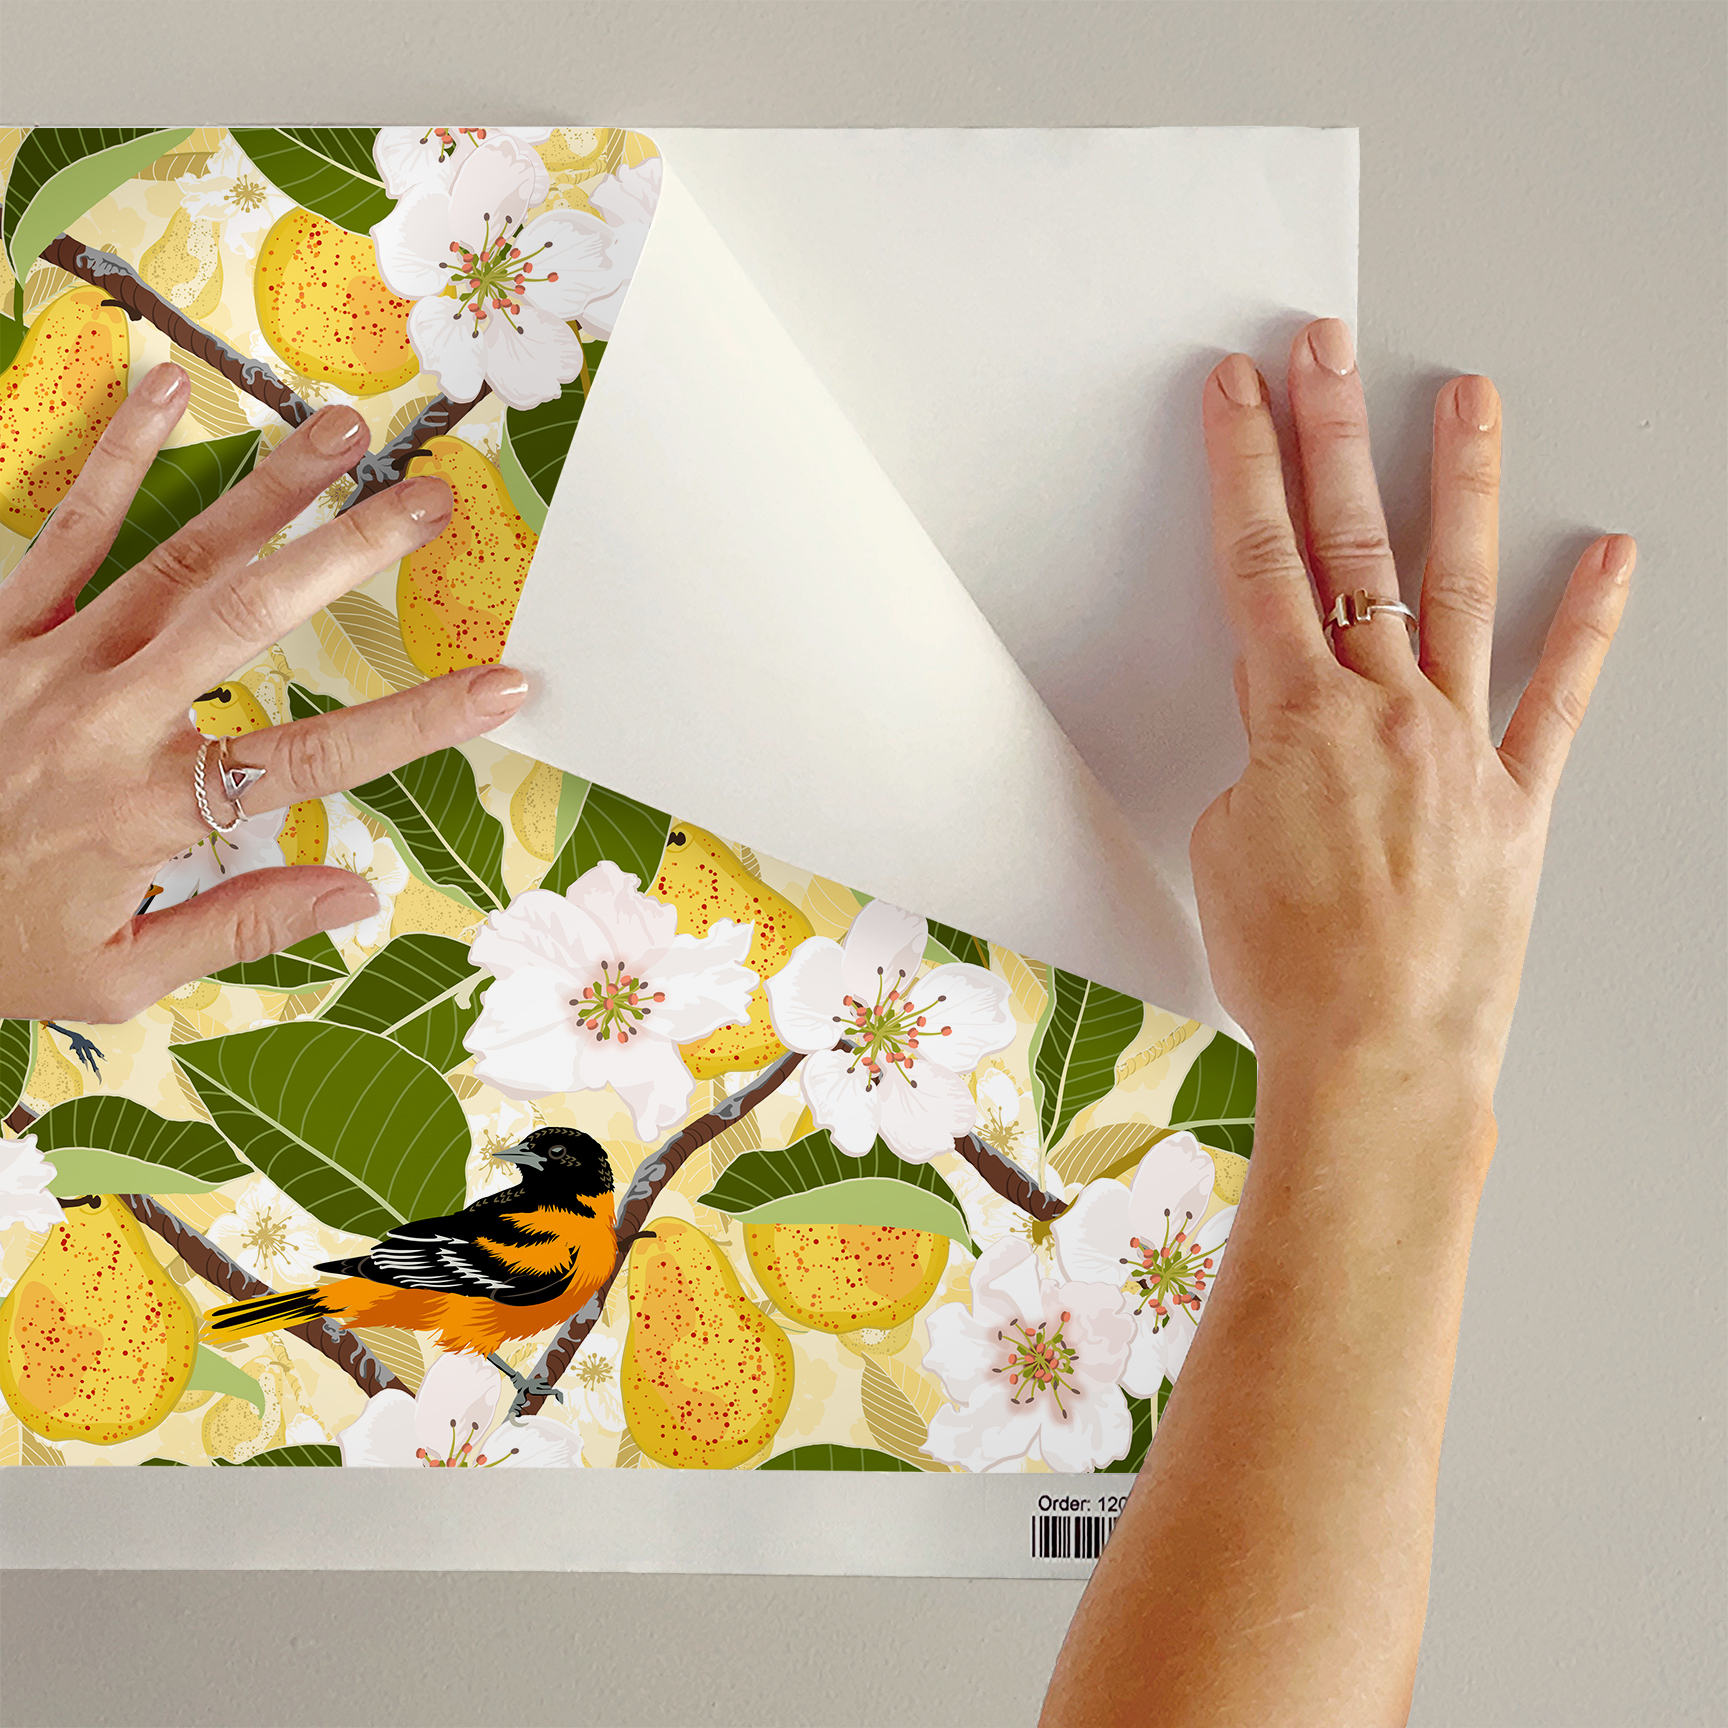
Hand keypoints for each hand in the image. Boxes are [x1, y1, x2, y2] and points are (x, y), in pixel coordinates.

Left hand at [0, 362, 527, 1023]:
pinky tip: (165, 392)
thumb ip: (239, 927)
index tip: (504, 684)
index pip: (315, 760)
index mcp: (148, 810)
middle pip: (250, 619)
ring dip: (267, 490)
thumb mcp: (113, 978)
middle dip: (351, 551)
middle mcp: (107, 719)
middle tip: (430, 499)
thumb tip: (356, 892)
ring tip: (340, 431)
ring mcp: (47, 660)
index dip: (420, 721)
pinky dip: (115, 459)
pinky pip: (64, 531)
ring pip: (176, 558)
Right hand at [1190, 320, 1632, 1099]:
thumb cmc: (1288, 967)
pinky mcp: (1515, 796)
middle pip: (1351, 550)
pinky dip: (1587, 624)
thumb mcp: (1228, 847)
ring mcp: (1459, 746)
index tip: (1238, 391)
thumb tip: (1285, 721)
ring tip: (1467, 399)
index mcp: (1295, 722)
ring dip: (1458, 486)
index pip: (1259, 566)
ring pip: (1457, 592)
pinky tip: (1608, 556)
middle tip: (1326, 349)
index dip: (1244, 468)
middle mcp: (1384, 712)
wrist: (1378, 1054)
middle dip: (1330, 439)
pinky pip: (1558, 698)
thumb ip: (1258, 760)